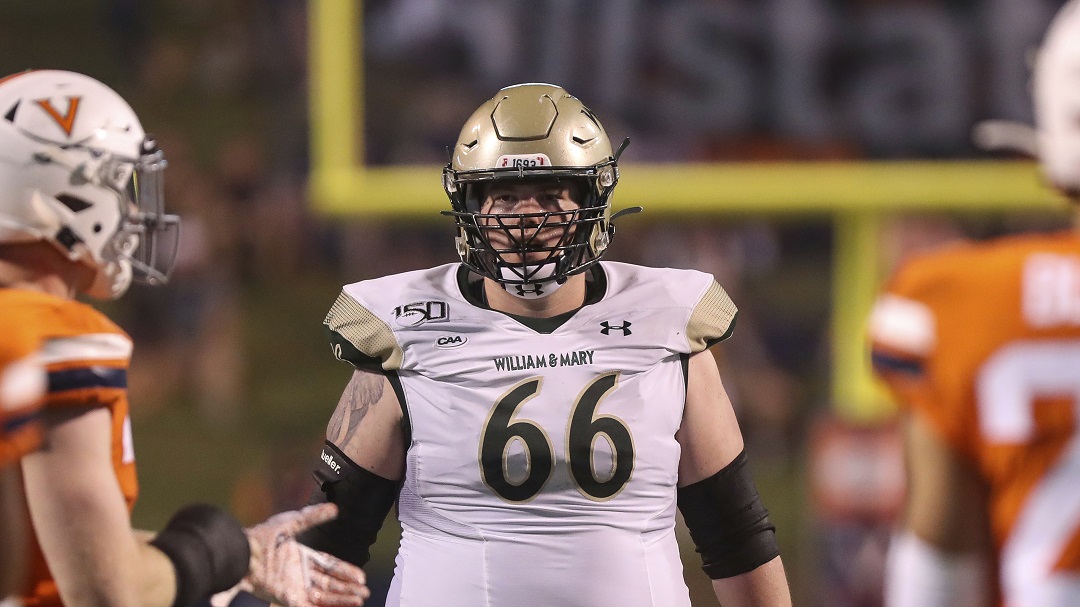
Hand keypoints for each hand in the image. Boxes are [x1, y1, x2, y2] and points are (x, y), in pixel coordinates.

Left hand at [238, 503, 369, 606]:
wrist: (241, 550)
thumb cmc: (262, 536)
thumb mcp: (291, 523)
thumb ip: (313, 517)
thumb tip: (335, 509)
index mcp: (303, 557)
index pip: (330, 566)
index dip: (346, 571)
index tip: (361, 577)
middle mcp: (300, 573)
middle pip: (330, 583)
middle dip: (347, 589)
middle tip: (364, 593)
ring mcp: (293, 586)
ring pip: (323, 596)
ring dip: (340, 599)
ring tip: (358, 601)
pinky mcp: (285, 596)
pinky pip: (306, 605)